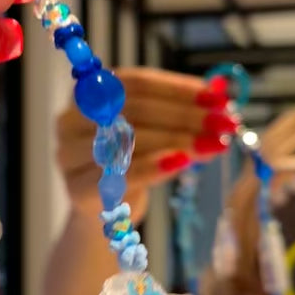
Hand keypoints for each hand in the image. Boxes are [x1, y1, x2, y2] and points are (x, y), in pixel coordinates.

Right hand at [55, 67, 236, 218]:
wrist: (101, 211)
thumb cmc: (130, 162)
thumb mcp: (154, 131)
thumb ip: (179, 110)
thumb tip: (219, 90)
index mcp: (89, 94)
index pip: (138, 83)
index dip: (180, 89)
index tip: (219, 100)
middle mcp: (72, 119)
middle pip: (135, 111)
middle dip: (186, 116)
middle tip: (225, 125)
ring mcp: (69, 155)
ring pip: (130, 141)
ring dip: (178, 141)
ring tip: (214, 145)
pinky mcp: (77, 189)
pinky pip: (120, 174)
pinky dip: (154, 166)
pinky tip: (183, 163)